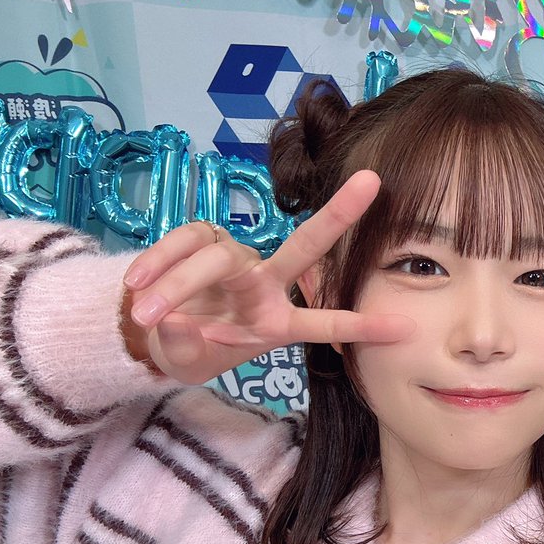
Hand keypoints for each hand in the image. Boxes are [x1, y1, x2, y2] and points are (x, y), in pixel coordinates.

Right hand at [122, 170, 412, 384]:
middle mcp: (265, 285)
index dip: (361, 328)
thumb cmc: (191, 350)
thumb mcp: (192, 361)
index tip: (406, 328)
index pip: (324, 324)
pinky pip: (182, 243)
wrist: (154, 334)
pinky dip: (157, 264)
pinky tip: (136, 288)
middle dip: (338, 216)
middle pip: (305, 247)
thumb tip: (178, 322)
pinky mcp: (201, 240)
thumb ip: (188, 346)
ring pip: (218, 256)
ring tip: (146, 314)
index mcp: (277, 323)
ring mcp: (236, 260)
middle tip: (372, 183)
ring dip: (178, 284)